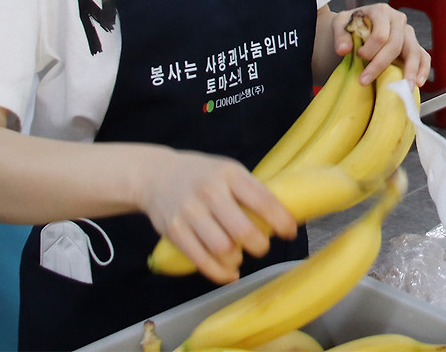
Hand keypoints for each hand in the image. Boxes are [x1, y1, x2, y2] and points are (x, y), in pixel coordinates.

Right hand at [139, 148, 296, 284]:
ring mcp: (189, 211)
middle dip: (259, 246)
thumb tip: (282, 218)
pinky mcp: (174, 230)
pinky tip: (229, 273)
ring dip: (237, 260)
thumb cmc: (202, 176)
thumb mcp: (229, 171)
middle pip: (242, 230)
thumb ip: (250, 191)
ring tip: (239, 258)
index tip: (290, 233)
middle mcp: (210, 191)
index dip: (281, 221)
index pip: (263, 200)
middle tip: (262, 247)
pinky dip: (219, 273)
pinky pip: (201, 260)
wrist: (156, 175)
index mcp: (230, 174)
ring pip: (222, 249)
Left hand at [331, 2, 429, 87]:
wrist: (357, 26)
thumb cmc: (350, 25)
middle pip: (395, 45)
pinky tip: (418, 83)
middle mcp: (398, 19)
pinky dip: (423, 69)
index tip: (358, 57)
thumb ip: (340, 36)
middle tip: (364, 81)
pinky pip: (423, 56)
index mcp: (381, 11)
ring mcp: (408, 32)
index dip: (370, 49)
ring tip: (405, 88)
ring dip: (410, 71)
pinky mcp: (414, 44)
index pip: (380, 34)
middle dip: (380, 65)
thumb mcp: (340, 24)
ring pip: (413, 51)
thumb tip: (343, 50)